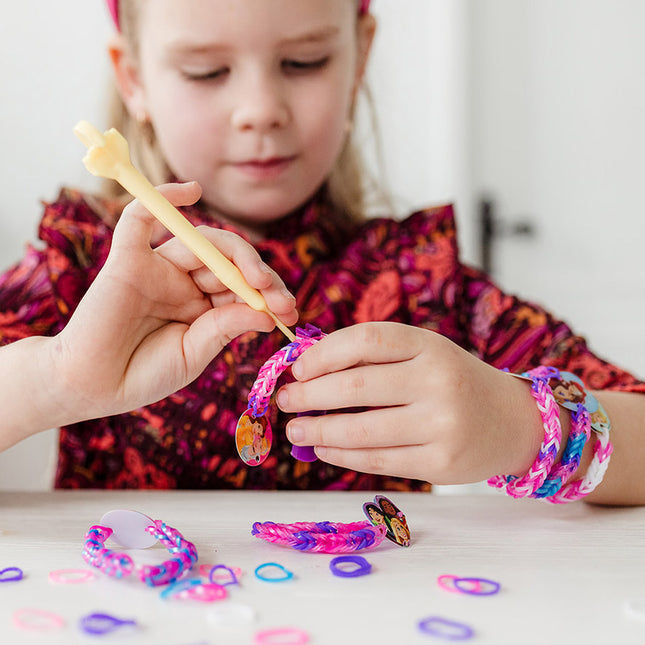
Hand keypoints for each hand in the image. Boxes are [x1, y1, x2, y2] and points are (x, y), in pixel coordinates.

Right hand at [51, 181, 297, 420]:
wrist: (92, 388)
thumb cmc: (142, 375)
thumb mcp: (195, 353)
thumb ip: (225, 327)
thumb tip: (267, 312)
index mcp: (201, 305)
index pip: (242, 286)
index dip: (269, 293)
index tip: (291, 312)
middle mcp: (183, 281)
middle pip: (229, 262)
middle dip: (261, 277)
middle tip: (283, 300)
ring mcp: (157, 267)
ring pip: (202, 242)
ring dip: (238, 255)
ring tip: (260, 279)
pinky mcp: (126, 259)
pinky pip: (142, 218)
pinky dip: (164, 199)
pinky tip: (192, 191)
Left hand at [277, 322, 540, 483]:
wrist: (512, 421)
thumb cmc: (453, 382)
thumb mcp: (424, 356)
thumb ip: (375, 360)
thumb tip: (309, 373)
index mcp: (429, 345)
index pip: (365, 339)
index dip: (323, 354)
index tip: (297, 368)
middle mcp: (437, 381)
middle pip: (355, 387)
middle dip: (308, 395)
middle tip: (285, 401)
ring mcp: (442, 424)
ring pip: (361, 430)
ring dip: (317, 431)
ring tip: (295, 430)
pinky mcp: (441, 463)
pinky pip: (377, 460)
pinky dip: (342, 455)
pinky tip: (323, 450)